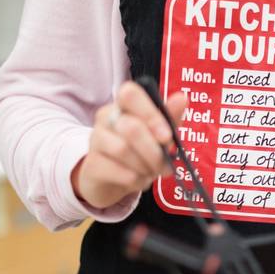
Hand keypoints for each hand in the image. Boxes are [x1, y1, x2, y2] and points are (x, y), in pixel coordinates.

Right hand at [71, 81, 187, 208]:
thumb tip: (182, 98)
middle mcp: (106, 118)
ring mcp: (95, 141)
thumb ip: (169, 117)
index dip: (150, 114)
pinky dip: (137, 180)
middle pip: (131, 128)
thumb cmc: (139, 150)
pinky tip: (140, 180)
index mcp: (123, 105)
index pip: (129, 94)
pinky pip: (121, 173)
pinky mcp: (92, 166)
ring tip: (153, 172)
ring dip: (147, 166)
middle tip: (166, 165)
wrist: (112, 179)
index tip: (167, 136)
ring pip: (124, 150)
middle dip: (155, 151)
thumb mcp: (158, 133)